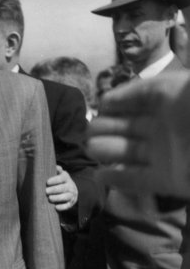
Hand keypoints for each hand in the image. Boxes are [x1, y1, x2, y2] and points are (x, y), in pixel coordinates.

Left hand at [45, 165, 77, 210]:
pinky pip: (68, 205)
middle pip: (63, 188)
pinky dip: (62, 207)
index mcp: (66, 178)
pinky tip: (56, 207)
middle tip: (46, 191)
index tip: (47, 182)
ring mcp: (71, 195)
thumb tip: (56, 167)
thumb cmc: (59, 182)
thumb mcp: (59, 175)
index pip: (62, 178)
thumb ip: (56, 171)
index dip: (55, 180)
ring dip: (58, 198)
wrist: (70, 191)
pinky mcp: (71, 203)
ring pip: (66, 196)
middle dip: (54, 189)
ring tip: (50, 198)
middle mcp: (70, 186)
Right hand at [87, 71, 189, 197]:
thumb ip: (150, 87)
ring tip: (90, 148)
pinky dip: (117, 178)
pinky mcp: (167, 182)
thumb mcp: (180, 88)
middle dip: (107, 126)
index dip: (120, 99)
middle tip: (88, 130)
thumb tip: (119, 88)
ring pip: (129, 152)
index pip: (142, 97)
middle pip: (131, 126)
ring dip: (107, 150)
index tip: (100, 104)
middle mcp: (169, 127)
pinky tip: (99, 174)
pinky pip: (137, 180)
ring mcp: (167, 156)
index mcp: (175, 100)